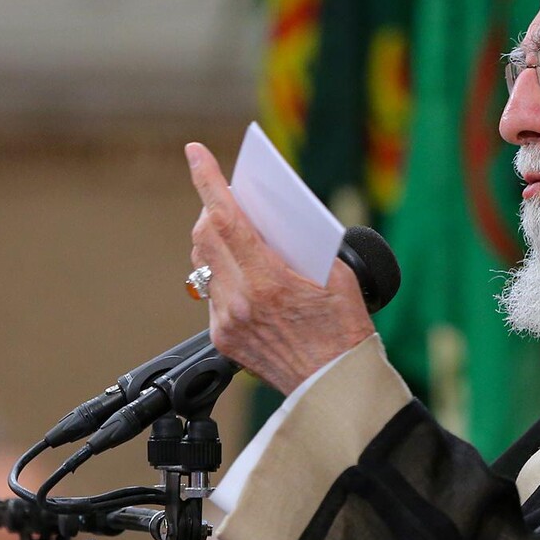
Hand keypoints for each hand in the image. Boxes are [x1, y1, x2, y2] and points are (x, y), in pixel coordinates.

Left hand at [186, 142, 375, 393]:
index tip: (196, 153)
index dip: (208, 180)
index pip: (226, 218)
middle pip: (206, 236)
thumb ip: (302, 244)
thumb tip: (276, 218)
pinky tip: (245, 277)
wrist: (333, 386)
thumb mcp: (336, 276)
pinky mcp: (222, 338)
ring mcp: (226, 321)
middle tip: (228, 198)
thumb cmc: (343, 332)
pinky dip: (224, 275)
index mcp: (268, 280)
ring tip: (235, 233)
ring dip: (216, 242)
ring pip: (204, 264)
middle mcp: (239, 300)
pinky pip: (211, 293)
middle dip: (212, 209)